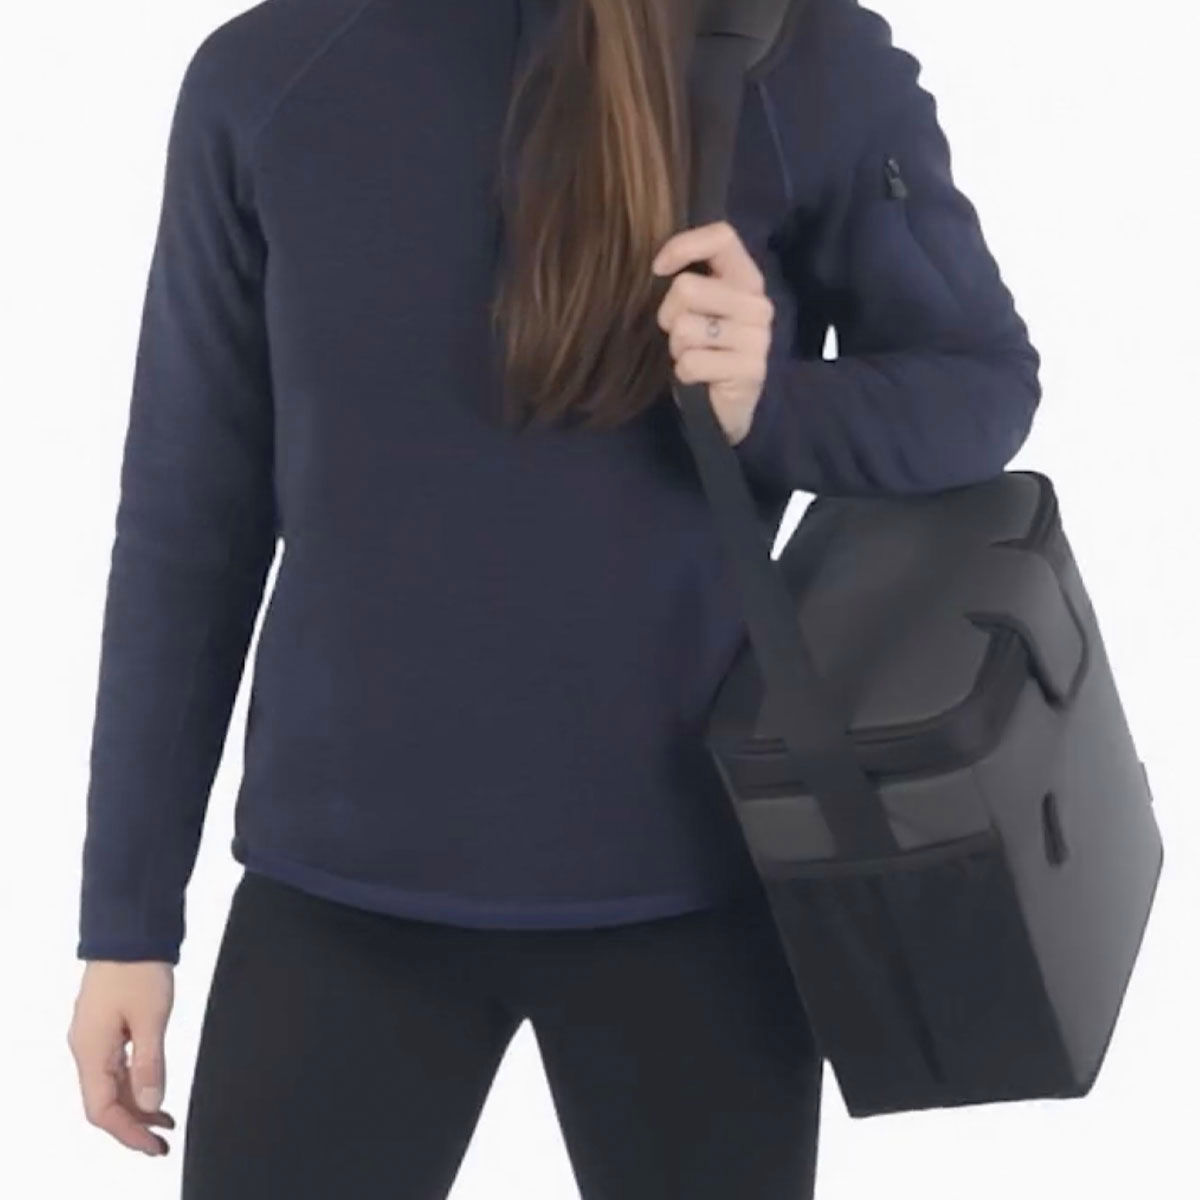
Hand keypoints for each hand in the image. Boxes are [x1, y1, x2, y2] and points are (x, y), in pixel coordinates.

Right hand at [67, 960, 176, 1155]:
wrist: (129, 931)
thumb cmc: (138, 969)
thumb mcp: (151, 1018)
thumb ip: (150, 1063)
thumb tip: (151, 1104)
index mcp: (90, 1051)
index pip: (101, 1110)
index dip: (127, 1132)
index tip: (154, 1145)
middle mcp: (86, 1049)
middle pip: (104, 1102)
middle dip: (132, 1125)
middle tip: (163, 1141)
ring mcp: (94, 1037)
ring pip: (110, 1085)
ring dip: (135, 1105)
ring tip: (165, 1121)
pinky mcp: (105, 1026)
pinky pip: (115, 1066)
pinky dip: (134, 1082)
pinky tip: (153, 1088)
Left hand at [652, 220, 774, 444]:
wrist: (726, 406)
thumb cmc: (707, 349)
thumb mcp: (701, 308)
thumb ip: (692, 279)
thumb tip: (658, 264)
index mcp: (747, 278)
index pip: (722, 237)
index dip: (683, 246)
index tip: (658, 269)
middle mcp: (757, 304)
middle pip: (687, 287)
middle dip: (669, 315)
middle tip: (680, 335)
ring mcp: (757, 338)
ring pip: (684, 328)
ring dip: (678, 349)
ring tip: (693, 356)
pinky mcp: (749, 370)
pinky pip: (691, 363)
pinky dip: (684, 373)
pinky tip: (700, 378)